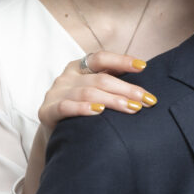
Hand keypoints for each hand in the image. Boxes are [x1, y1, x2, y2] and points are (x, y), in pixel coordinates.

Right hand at [21, 52, 155, 193]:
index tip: (143, 67)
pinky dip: (83, 108)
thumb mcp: (95, 92)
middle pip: (100, 79)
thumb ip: (113, 83)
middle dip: (126, 89)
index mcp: (79, 67)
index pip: (101, 58)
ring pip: (87, 93)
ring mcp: (55, 93)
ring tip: (133, 109)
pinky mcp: (47, 111)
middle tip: (146, 100)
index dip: (122, 60)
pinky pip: (66, 107)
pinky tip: (99, 111)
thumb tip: (145, 82)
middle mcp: (66, 77)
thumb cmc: (82, 112)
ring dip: (113, 101)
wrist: (56, 136)